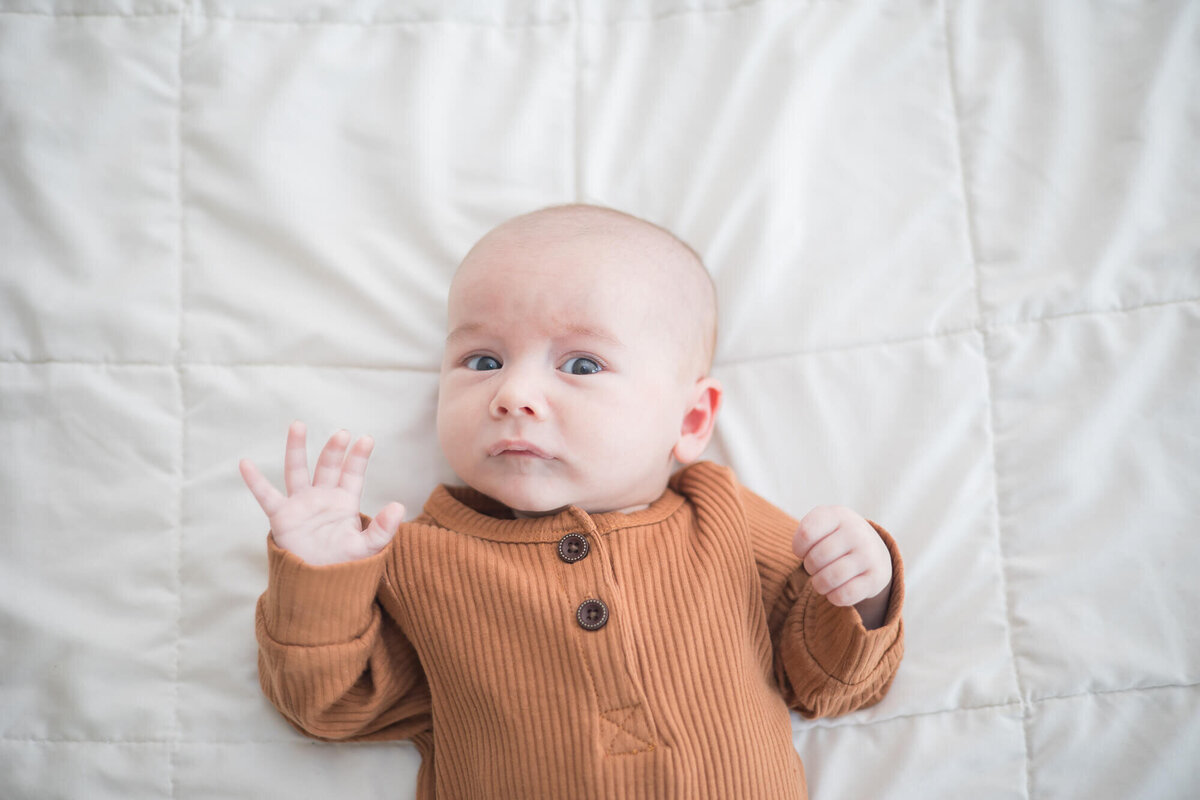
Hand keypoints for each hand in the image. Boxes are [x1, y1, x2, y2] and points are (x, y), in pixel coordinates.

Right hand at [239, 421, 403, 565]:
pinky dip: (255, 481)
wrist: (319, 584)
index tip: (367, 439)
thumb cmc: (345, 564)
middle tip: (342, 433)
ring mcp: (301, 504)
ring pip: (297, 471)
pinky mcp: (282, 517)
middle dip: (333, 450)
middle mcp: (323, 497)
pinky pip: (266, 496)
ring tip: (298, 425)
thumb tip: (399, 506)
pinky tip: (245, 463)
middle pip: (327, 467)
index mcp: (345, 502)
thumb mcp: (369, 548)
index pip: (353, 474)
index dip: (358, 457)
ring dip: (297, 449)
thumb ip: (384, 529)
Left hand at [792, 505, 892, 628]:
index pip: (806, 534)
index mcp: (839, 515)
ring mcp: (869, 555)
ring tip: (821, 582)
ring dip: (819, 585)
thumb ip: (806, 532)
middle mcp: (857, 532)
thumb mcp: (823, 524)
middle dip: (810, 568)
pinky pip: (844, 595)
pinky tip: (835, 591)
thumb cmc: (836, 537)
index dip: (798, 548)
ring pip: (829, 578)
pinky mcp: (876, 578)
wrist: (874, 550)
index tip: (805, 551)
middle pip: (816, 558)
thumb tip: (802, 554)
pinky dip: (834, 597)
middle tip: (816, 567)